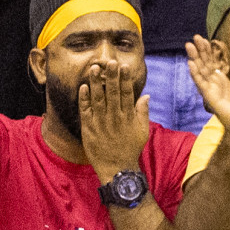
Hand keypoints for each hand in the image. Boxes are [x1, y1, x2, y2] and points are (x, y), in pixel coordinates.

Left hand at [79, 59, 150, 182]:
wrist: (117, 168)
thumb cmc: (130, 149)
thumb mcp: (142, 131)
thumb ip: (143, 112)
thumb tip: (146, 96)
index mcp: (128, 116)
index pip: (126, 93)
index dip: (125, 79)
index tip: (123, 67)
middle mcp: (114, 116)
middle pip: (112, 92)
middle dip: (111, 76)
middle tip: (110, 61)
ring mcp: (101, 121)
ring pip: (98, 97)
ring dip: (96, 82)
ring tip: (94, 68)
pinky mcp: (89, 127)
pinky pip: (86, 110)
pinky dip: (84, 98)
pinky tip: (84, 86)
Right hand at [185, 34, 229, 137]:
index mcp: (222, 81)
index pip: (213, 63)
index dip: (208, 51)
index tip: (204, 39)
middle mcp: (214, 84)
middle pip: (205, 64)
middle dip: (200, 51)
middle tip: (194, 37)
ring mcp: (211, 91)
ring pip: (200, 72)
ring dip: (194, 58)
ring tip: (188, 46)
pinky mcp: (211, 98)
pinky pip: (201, 85)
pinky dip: (195, 74)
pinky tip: (190, 64)